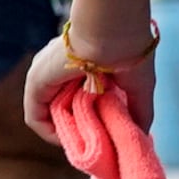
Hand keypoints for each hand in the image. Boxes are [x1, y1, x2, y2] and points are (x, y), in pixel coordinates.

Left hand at [22, 7, 152, 149]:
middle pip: (62, 104)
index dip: (90, 116)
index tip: (105, 131)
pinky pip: (35, 116)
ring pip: (48, 110)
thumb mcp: (139, 87)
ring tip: (82, 146)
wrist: (113, 33)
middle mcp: (59, 66)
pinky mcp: (35, 81)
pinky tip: (67, 143)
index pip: (78, 95)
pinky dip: (48, 133)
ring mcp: (45, 73)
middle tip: (94, 142)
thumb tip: (144, 135)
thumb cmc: (130, 53)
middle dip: (77, 126)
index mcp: (82, 61)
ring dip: (63, 132)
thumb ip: (140, 111)